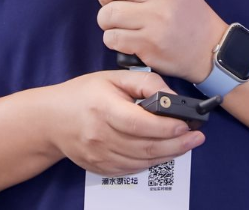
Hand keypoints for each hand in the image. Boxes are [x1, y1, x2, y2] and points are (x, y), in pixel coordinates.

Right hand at [44, 70, 204, 175]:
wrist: (52, 119)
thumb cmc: (83, 94)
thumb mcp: (112, 78)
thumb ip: (145, 83)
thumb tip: (173, 98)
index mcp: (103, 108)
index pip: (140, 123)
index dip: (166, 127)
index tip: (186, 125)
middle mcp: (100, 135)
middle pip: (146, 146)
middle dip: (177, 144)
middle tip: (196, 138)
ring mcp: (100, 155)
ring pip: (142, 161)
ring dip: (168, 154)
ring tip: (185, 144)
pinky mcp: (100, 168)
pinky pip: (133, 169)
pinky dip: (151, 162)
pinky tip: (163, 152)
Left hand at [94, 0, 224, 81]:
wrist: (209, 48)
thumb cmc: (185, 13)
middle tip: (115, 3)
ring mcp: (157, 19)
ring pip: (107, 13)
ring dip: (107, 20)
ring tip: (120, 22)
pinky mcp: (150, 44)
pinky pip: (112, 37)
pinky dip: (112, 39)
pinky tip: (126, 37)